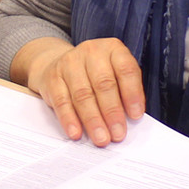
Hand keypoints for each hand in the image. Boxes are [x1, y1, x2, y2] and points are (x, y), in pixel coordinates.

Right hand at [12, 36, 145, 146]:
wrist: (60, 64)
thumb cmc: (96, 75)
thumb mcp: (115, 74)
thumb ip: (124, 93)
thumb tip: (130, 120)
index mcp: (113, 49)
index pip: (126, 69)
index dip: (132, 93)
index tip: (136, 116)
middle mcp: (91, 51)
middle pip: (103, 83)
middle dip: (112, 112)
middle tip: (117, 134)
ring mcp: (69, 62)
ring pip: (83, 94)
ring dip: (93, 120)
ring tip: (101, 138)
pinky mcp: (53, 77)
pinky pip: (62, 101)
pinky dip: (70, 119)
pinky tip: (76, 133)